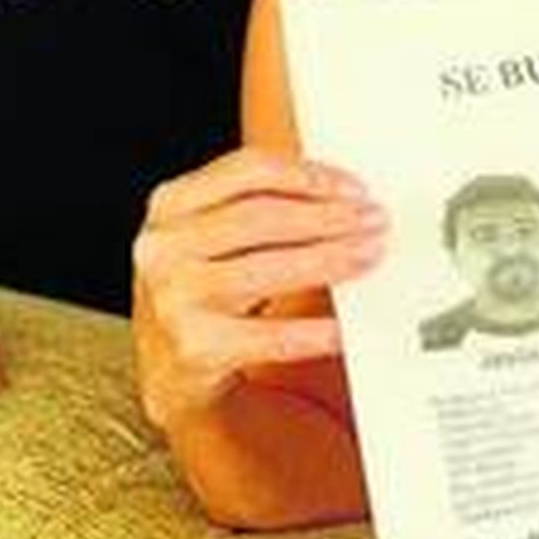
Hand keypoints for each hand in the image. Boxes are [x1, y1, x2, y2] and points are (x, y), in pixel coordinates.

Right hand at [132, 147, 385, 430]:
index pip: (247, 170)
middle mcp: (164, 247)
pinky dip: (313, 332)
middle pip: (260, 217)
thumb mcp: (214, 232)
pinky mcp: (193, 349)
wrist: (171, 368)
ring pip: (266, 268)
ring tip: (368, 255)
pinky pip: (269, 337)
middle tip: (373, 219)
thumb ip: (261, 202)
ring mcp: (174, 298)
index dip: (307, 175)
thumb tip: (343, 192)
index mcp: (171, 203)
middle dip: (327, 216)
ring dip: (329, 260)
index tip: (353, 187)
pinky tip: (343, 326)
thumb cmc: (207, 283)